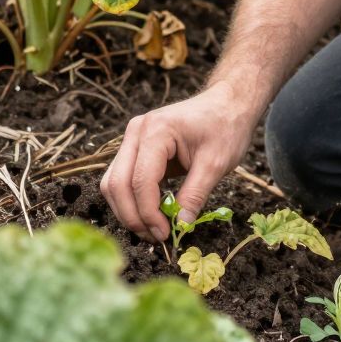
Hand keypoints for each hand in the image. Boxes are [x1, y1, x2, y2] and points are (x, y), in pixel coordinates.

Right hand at [100, 84, 262, 241]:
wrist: (227, 103)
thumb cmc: (225, 127)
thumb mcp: (216, 163)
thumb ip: (195, 195)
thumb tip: (180, 227)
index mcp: (156, 131)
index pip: (140, 181)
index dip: (149, 214)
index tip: (166, 235)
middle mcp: (136, 132)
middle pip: (117, 184)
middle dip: (133, 216)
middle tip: (156, 238)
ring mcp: (132, 138)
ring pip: (113, 183)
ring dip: (128, 211)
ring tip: (152, 230)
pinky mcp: (136, 148)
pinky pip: (122, 179)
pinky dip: (131, 200)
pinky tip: (151, 215)